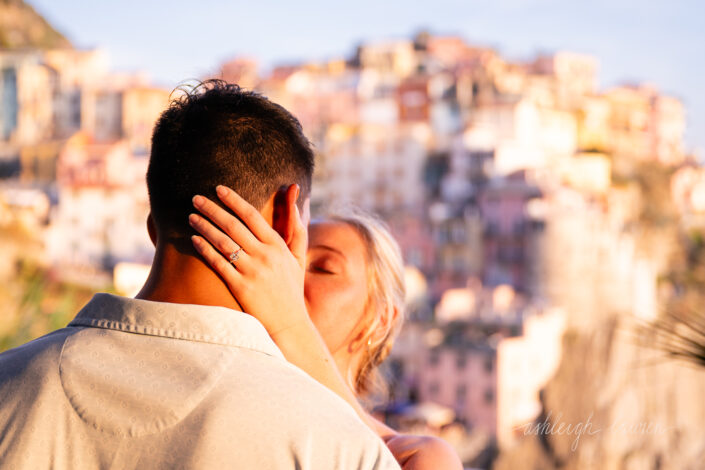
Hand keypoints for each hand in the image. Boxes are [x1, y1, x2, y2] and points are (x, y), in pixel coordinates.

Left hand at [189, 184, 307, 333]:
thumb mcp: (298, 258)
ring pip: (223, 242)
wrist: (288, 323)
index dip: (234, 200)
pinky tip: (193, 240)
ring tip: (190, 216)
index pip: (252, 216)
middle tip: (195, 198)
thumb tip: (297, 199)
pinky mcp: (240, 287)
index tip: (218, 189)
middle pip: (233, 225)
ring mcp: (252, 272)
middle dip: (212, 209)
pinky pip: (218, 263)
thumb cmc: (291, 289)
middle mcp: (265, 256)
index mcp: (278, 245)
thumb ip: (298, 228)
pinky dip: (205, 249)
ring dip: (204, 226)